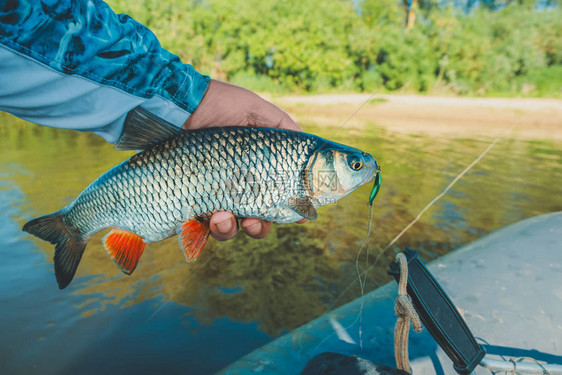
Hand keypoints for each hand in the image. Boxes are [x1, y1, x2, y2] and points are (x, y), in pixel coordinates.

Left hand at [183, 80, 305, 240]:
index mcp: (255, 167)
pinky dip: (209, 229)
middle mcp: (235, 184)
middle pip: (257, 218)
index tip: (299, 216)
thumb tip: (307, 151)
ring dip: (232, 230)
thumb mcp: (256, 110)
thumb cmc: (215, 103)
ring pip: (231, 228)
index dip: (290, 209)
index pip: (277, 195)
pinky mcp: (188, 203)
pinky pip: (203, 228)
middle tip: (254, 222)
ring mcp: (211, 195)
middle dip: (260, 227)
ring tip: (223, 218)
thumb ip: (284, 130)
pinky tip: (209, 217)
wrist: (173, 106)